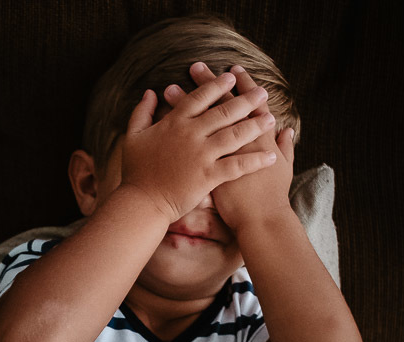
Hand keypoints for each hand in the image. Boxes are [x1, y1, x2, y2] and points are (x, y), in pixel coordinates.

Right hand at [119, 67, 280, 223]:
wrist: (141, 203)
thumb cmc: (135, 172)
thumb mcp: (132, 137)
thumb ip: (141, 112)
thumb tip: (150, 93)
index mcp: (174, 123)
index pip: (199, 98)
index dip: (216, 86)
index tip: (231, 78)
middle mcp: (190, 135)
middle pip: (223, 112)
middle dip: (246, 100)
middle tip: (263, 91)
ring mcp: (201, 156)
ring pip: (234, 135)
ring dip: (255, 126)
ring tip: (271, 119)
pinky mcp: (208, 177)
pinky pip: (237, 166)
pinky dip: (255, 161)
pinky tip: (270, 157)